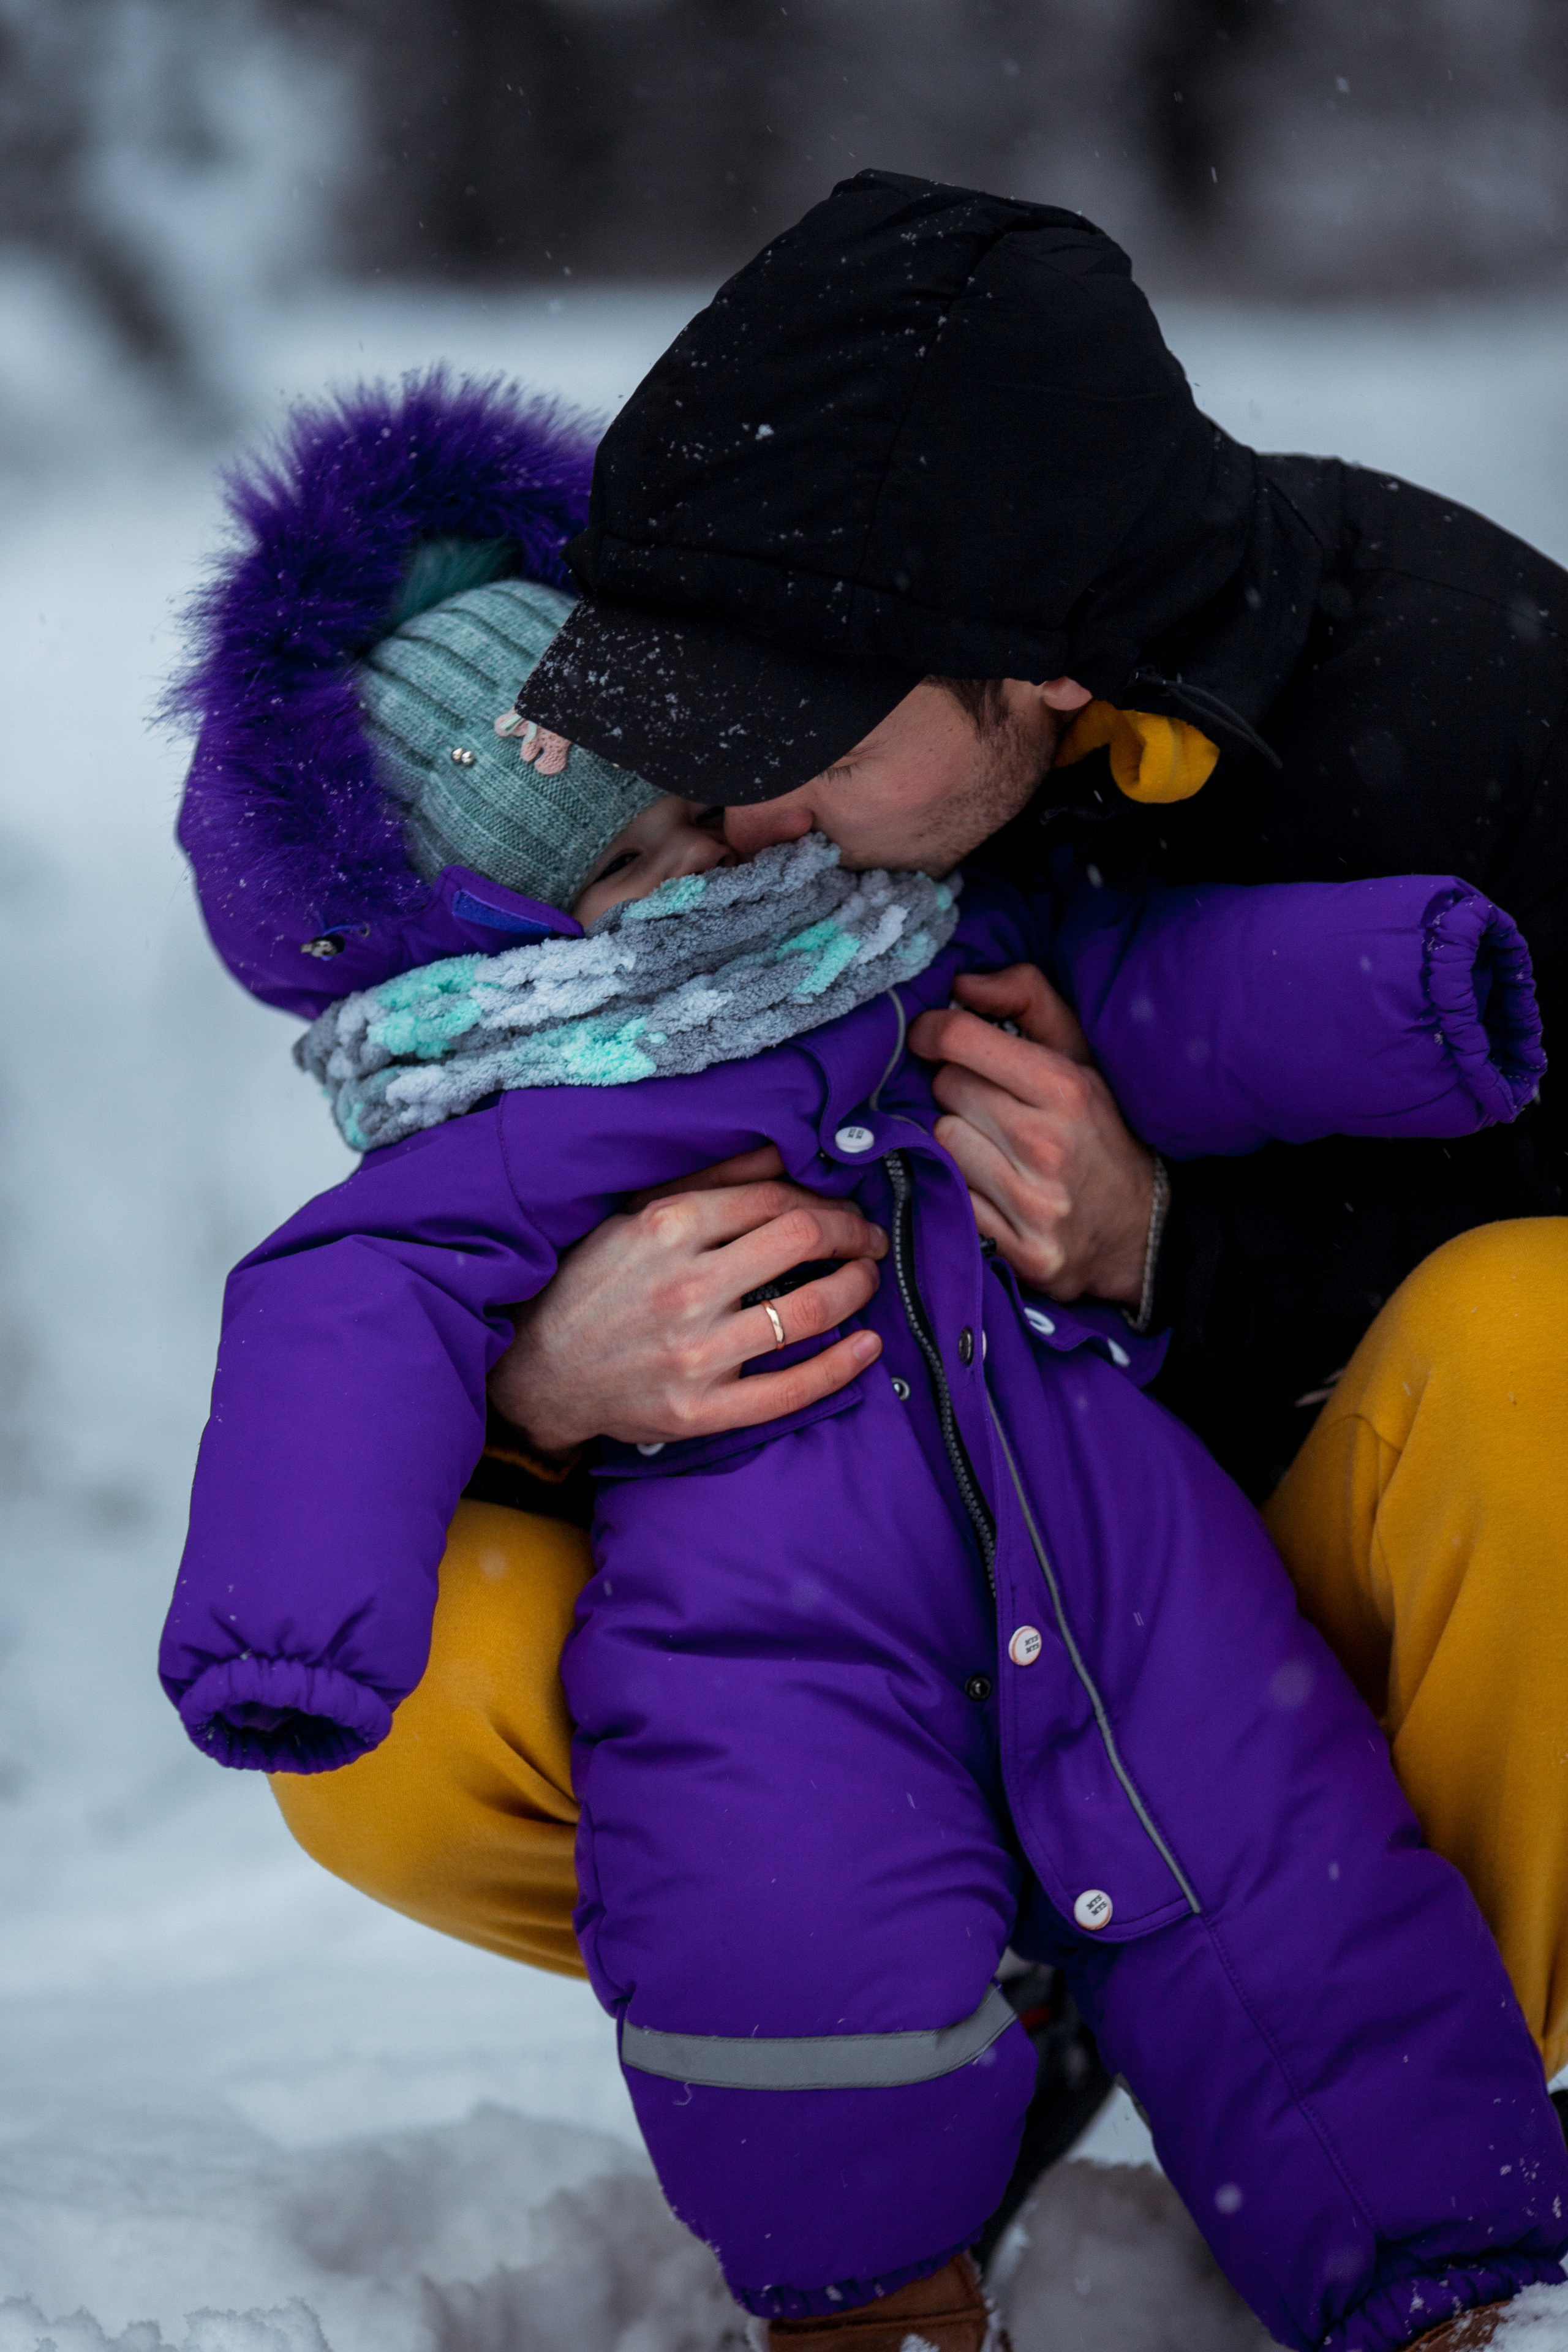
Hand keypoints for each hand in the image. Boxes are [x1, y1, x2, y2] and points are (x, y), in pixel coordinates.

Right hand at [488, 1146, 886, 1452]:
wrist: (538, 1372)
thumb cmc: (591, 1283)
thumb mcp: (634, 1214)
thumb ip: (711, 1178)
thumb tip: (783, 1148)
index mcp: (667, 1227)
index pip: (775, 1197)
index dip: (825, 1198)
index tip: (843, 1206)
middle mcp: (685, 1287)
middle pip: (803, 1239)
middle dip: (853, 1233)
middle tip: (868, 1238)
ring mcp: (694, 1353)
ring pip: (809, 1311)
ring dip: (857, 1288)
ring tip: (868, 1280)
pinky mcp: (700, 1410)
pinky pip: (792, 1389)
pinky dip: (843, 1366)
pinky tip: (869, 1346)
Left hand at [907, 965, 1154, 1305]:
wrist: (1144, 1231)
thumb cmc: (1102, 1130)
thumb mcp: (1083, 1055)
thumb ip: (1029, 999)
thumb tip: (961, 984)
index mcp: (1065, 1088)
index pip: (960, 1041)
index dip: (934, 1032)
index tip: (932, 1037)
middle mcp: (1046, 1145)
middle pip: (946, 1090)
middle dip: (957, 1088)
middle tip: (986, 1101)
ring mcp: (1032, 1204)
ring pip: (942, 1142)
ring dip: (956, 1139)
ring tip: (992, 1146)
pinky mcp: (1021, 1252)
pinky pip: (951, 1198)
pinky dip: (962, 1189)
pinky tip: (992, 1187)